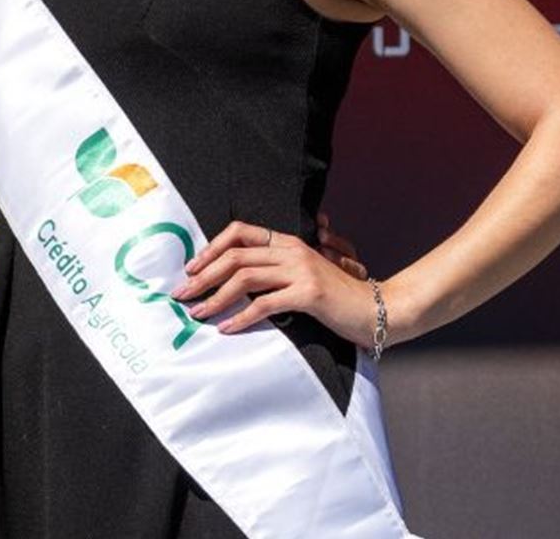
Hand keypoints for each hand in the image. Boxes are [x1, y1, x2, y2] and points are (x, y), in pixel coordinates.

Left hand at [171, 221, 377, 347]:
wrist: (377, 311)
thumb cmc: (336, 298)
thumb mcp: (302, 276)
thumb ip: (274, 271)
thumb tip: (234, 278)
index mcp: (287, 242)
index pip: (240, 232)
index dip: (211, 248)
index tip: (192, 268)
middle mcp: (292, 251)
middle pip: (235, 256)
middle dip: (203, 276)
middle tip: (181, 293)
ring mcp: (301, 270)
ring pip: (244, 278)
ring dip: (215, 297)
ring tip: (197, 312)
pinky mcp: (309, 294)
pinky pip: (265, 304)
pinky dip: (242, 317)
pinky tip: (227, 328)